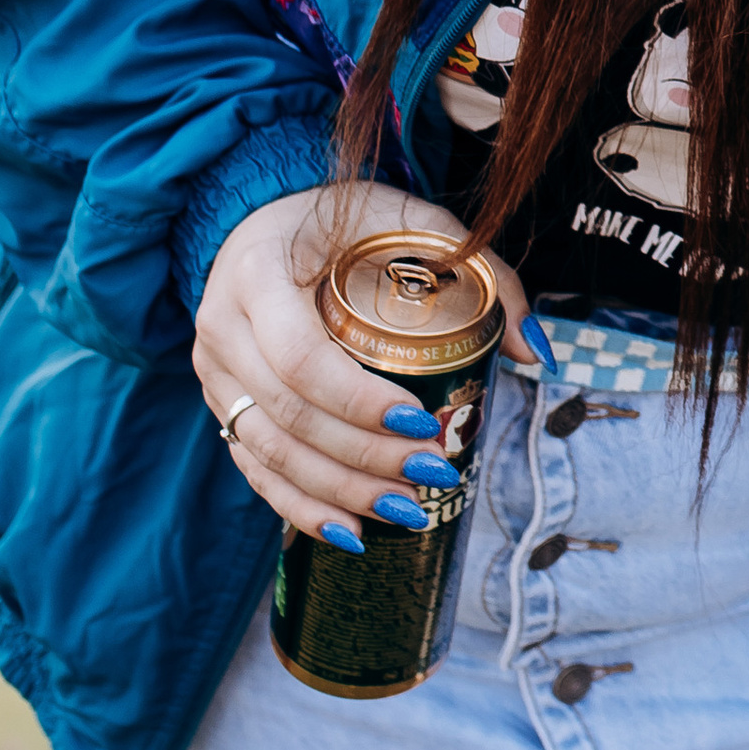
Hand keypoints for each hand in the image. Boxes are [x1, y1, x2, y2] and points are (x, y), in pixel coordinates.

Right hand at [193, 186, 535, 552]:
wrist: (267, 218)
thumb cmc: (347, 220)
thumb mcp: (414, 221)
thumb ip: (481, 275)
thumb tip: (533, 354)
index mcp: (258, 273)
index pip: (299, 356)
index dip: (358, 400)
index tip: (424, 419)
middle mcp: (222, 326)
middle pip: (287, 415)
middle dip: (365, 456)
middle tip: (433, 472)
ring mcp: (216, 372)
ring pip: (268, 452)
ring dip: (339, 491)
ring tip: (407, 509)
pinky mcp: (224, 404)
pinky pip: (253, 469)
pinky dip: (300, 507)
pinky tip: (351, 530)